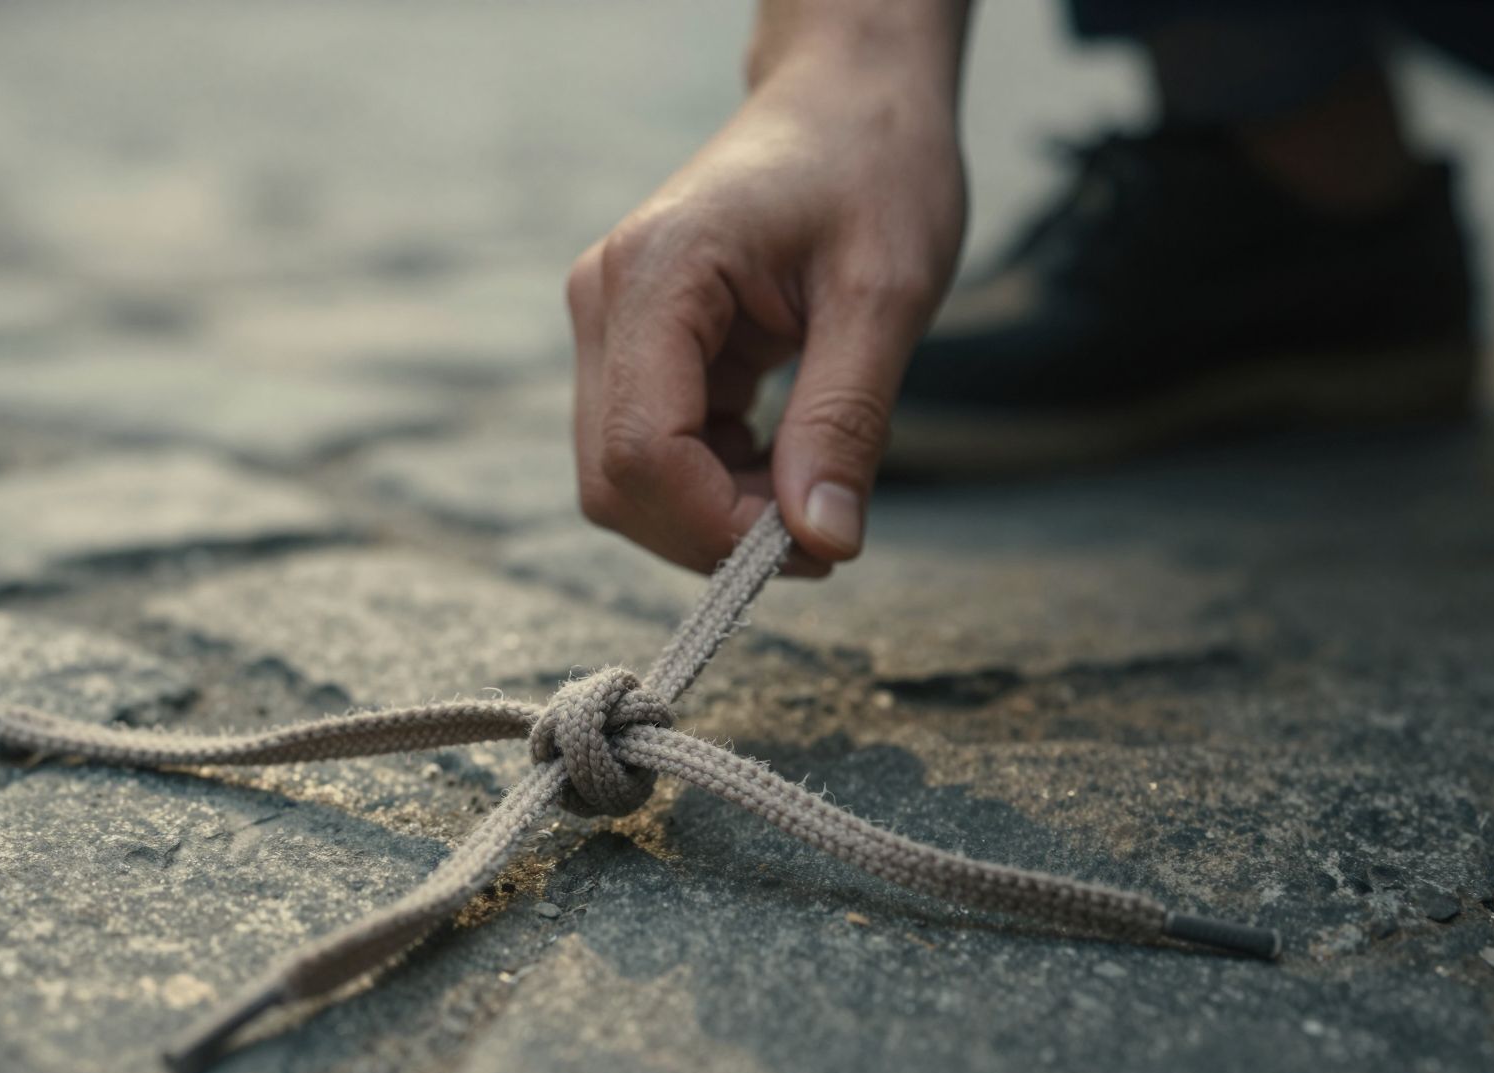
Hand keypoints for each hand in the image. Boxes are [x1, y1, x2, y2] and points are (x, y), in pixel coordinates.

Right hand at [568, 0, 969, 573]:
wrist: (847, 100)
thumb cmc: (873, 167)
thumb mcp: (886, 293)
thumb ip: (846, 419)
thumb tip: (821, 542)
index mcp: (656, 275)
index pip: (644, 450)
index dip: (718, 525)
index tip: (813, 551)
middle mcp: (607, 300)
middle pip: (615, 480)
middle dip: (712, 531)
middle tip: (820, 535)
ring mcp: (612, 325)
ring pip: (623, 479)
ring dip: (713, 514)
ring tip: (810, 492)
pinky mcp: (634, 347)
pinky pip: (651, 452)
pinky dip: (715, 485)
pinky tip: (784, 464)